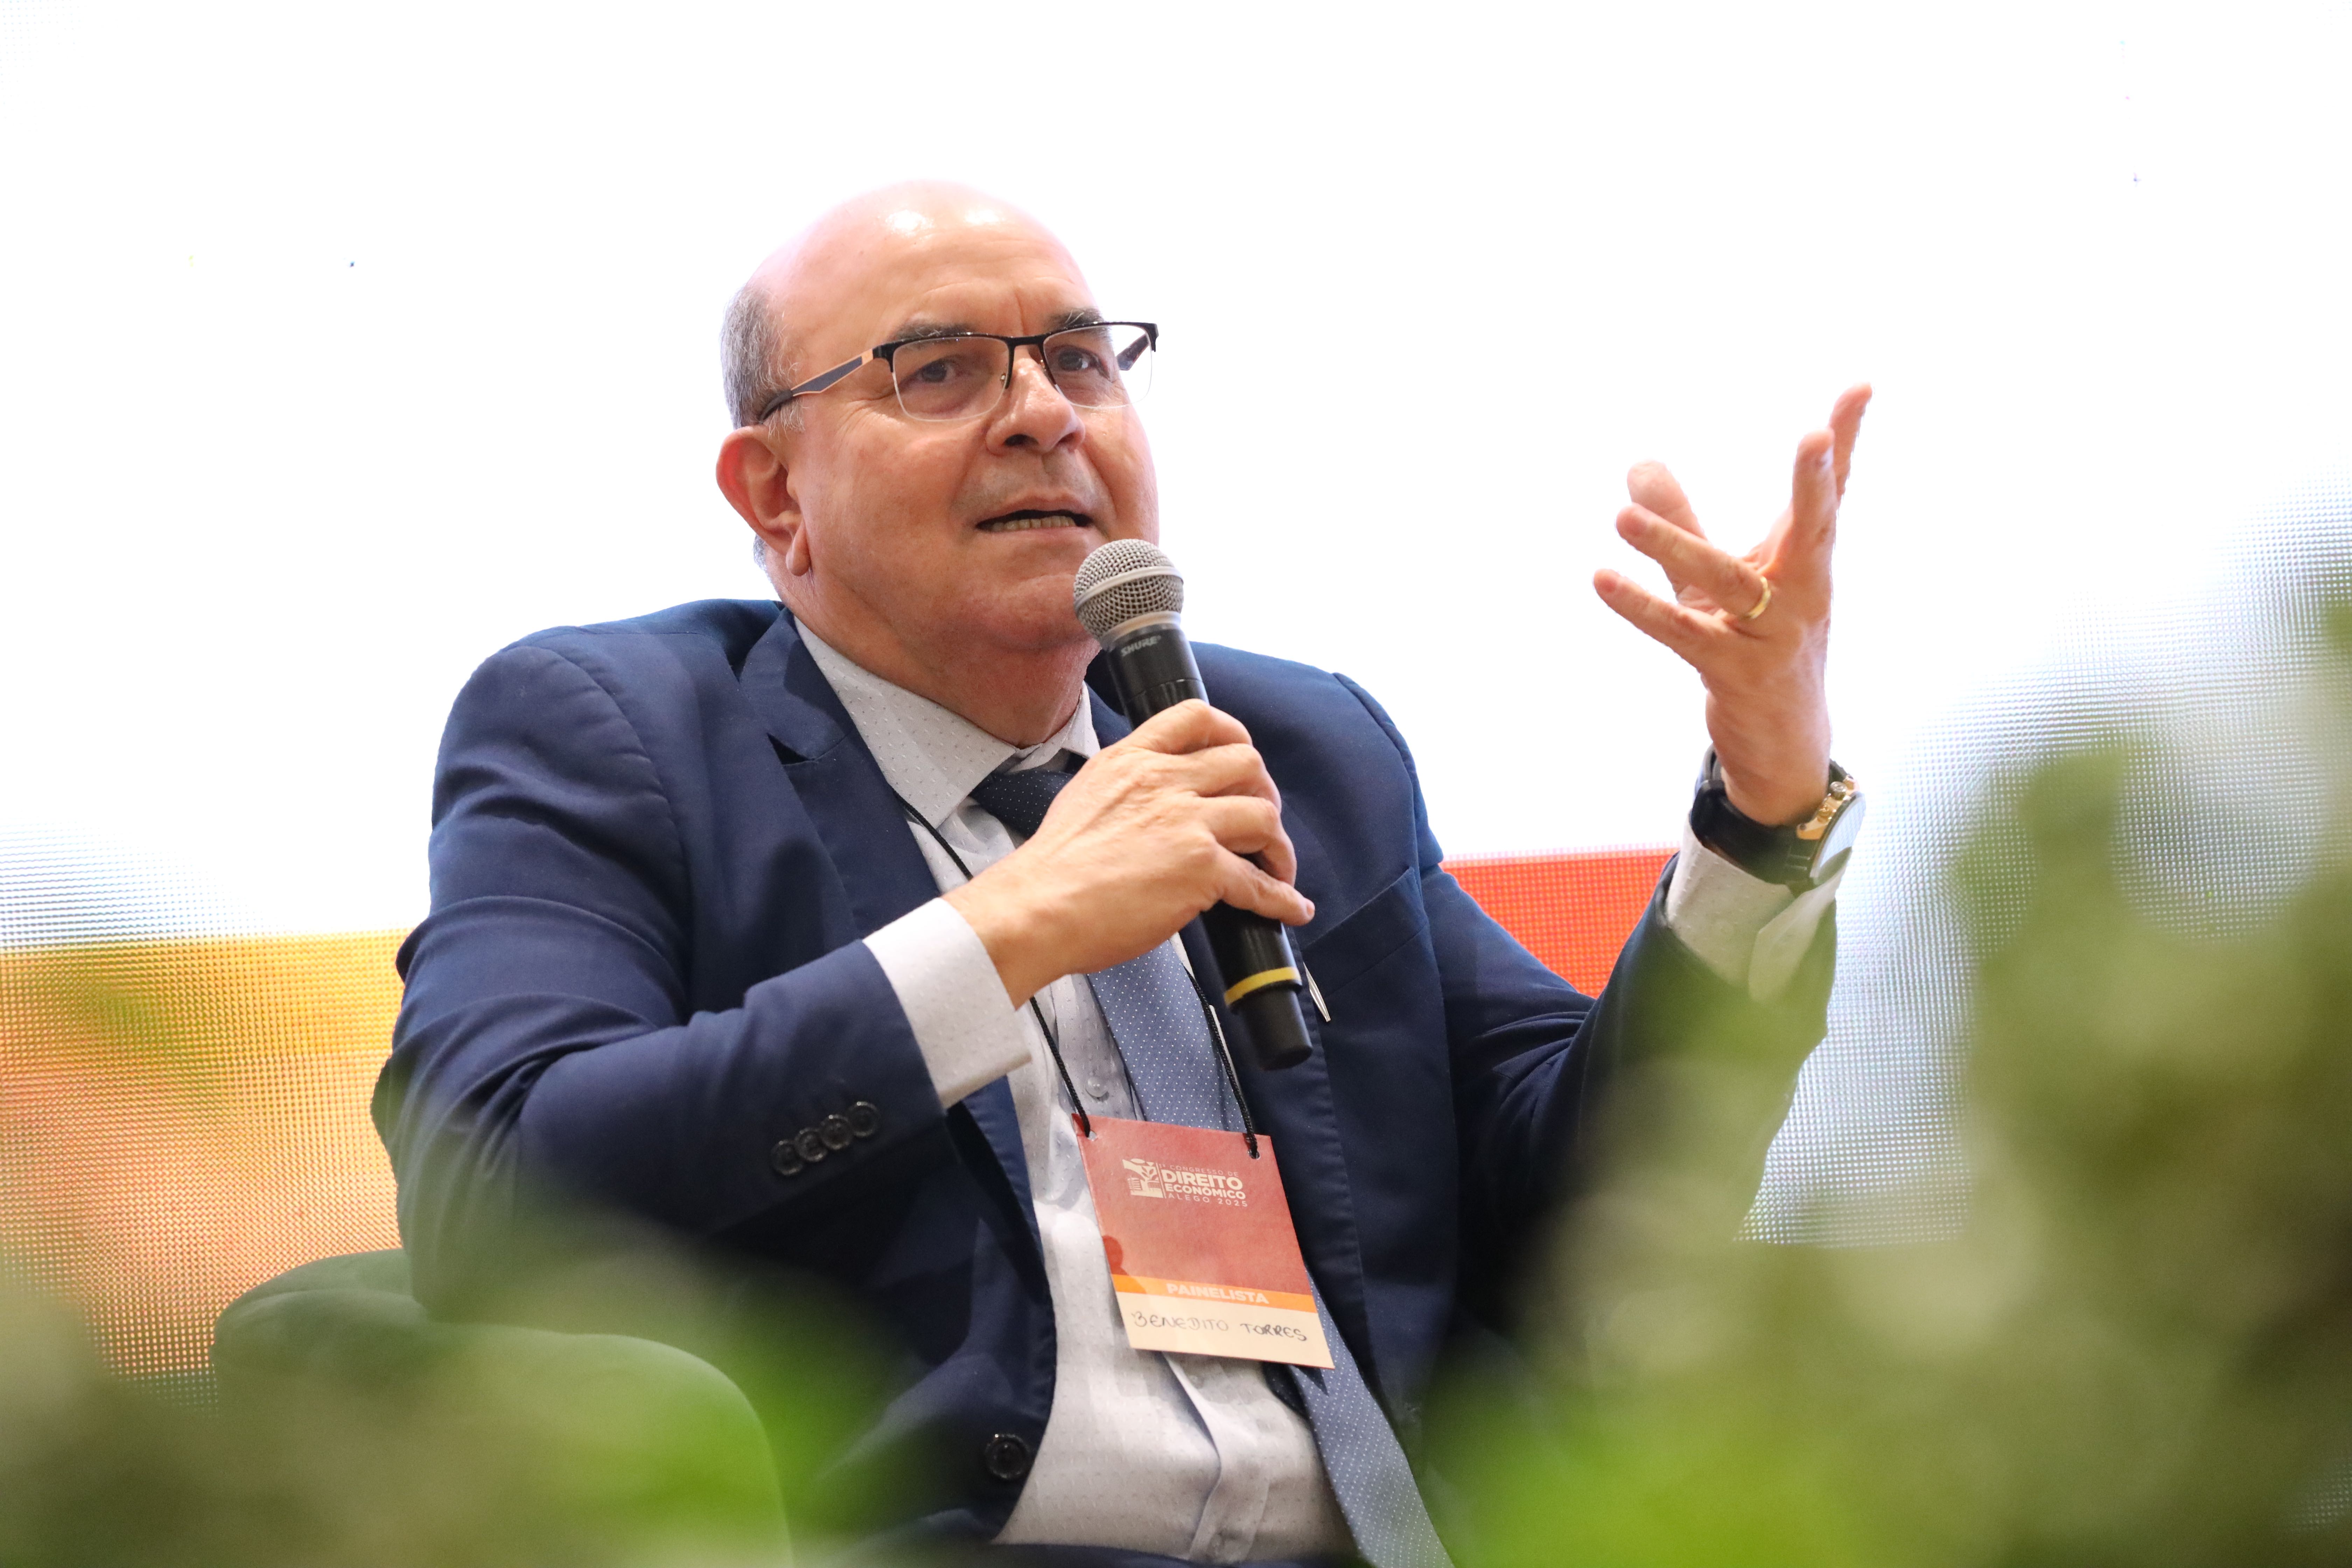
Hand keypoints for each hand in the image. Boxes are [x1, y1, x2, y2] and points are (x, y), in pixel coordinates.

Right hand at [944, 700, 1313, 1006]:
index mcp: (1132, 760)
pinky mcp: (1200, 867)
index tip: (1240, 756)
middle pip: (1246, 762)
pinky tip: (1291, 909)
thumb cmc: (1053, 868)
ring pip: (1263, 815)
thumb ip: (1126, 788)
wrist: (1037, 907)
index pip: (1195, 717)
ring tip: (1275, 868)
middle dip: (1263, 791)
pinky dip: (1283, 899)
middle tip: (1260, 821)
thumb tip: (1154, 804)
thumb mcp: (1085, 796)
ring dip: (1278, 845)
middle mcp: (1163, 781)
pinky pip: (1259, 883)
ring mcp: (1186, 822)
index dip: (1231, 733)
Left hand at [1592, 384, 1872, 826]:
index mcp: (1804, 561)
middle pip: (1813, 529)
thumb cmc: (1757, 644)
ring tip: (1622, 515)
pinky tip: (1603, 581)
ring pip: (1727, 582)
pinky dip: (1643, 609)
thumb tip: (1638, 463)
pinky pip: (1685, 635)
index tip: (1860, 386)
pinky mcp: (1737, 674)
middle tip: (1814, 435)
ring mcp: (1774, 636)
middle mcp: (1801, 593)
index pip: (1829, 493)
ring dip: (1674, 546)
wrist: (1784, 742)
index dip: (1845, 440)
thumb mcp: (1719, 577)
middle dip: (1815, 482)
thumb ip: (1683, 519)